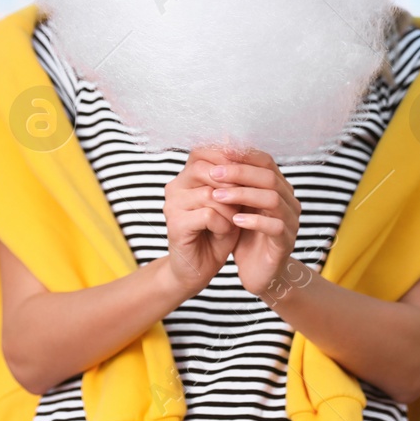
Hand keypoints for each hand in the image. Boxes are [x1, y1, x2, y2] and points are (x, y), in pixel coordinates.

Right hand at [163, 149, 239, 295]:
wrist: (198, 269)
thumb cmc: (216, 233)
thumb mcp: (230, 202)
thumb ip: (233, 179)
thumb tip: (246, 151)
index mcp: (185, 177)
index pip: (203, 152)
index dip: (227, 159)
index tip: (248, 174)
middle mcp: (174, 187)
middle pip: (204, 168)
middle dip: (231, 183)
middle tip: (242, 200)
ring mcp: (172, 205)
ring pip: (209, 193)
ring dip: (230, 208)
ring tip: (234, 220)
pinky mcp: (175, 225)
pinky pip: (207, 214)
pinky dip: (223, 223)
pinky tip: (225, 232)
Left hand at [209, 150, 300, 299]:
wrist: (258, 273)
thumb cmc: (245, 236)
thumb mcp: (236, 205)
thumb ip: (231, 183)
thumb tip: (214, 150)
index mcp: (278, 187)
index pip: (265, 161)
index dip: (243, 155)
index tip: (218, 153)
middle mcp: (289, 201)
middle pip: (269, 177)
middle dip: (240, 172)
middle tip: (214, 173)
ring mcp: (290, 222)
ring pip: (273, 199)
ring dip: (243, 194)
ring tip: (218, 196)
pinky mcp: (286, 242)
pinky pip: (274, 226)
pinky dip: (254, 221)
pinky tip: (234, 220)